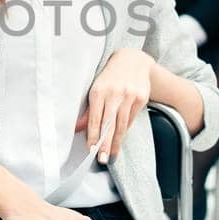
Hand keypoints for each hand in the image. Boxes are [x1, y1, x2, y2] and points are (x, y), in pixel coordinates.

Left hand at [76, 49, 153, 164]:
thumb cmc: (110, 77)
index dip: (93, 136)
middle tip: (102, 159)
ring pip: (122, 124)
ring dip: (116, 142)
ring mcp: (129, 95)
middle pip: (109, 124)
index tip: (91, 150)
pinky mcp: (141, 97)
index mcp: (99, 90)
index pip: (95, 118)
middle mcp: (115, 93)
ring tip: (111, 155)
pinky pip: (131, 119)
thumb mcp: (96, 88)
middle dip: (105, 144)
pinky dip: (125, 130)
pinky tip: (120, 138)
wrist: (133, 60)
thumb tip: (77, 129)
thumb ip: (88, 110)